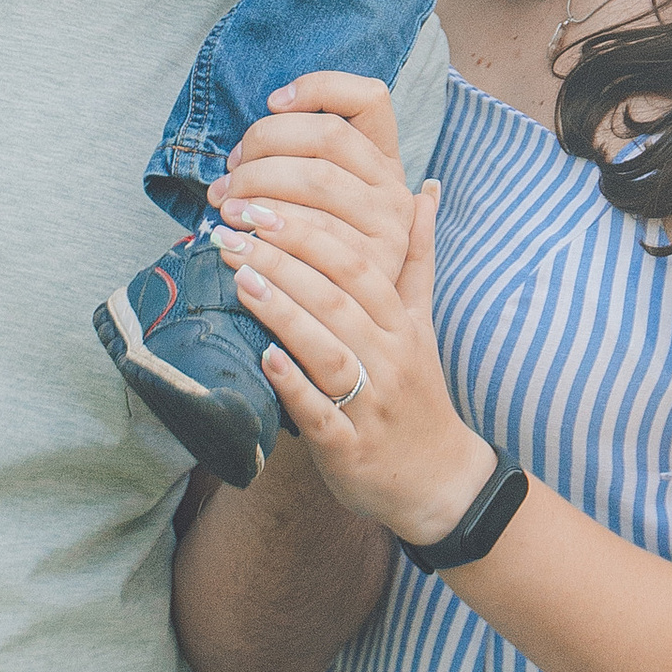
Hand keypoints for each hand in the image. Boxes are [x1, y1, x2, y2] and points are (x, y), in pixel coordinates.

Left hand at [213, 84, 493, 548]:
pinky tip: (262, 357)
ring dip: (282, 313)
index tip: (263, 207)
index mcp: (401, 326)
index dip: (310, 233)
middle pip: (336, 300)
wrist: (439, 482)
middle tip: (232, 233)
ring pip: (327, 351)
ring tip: (239, 279)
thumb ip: (417, 258)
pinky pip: (320, 415)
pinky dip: (292, 386)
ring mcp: (371, 405)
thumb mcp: (423, 323)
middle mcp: (389, 359)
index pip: (358, 266)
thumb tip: (425, 189)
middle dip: (282, 261)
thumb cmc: (418, 394)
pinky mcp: (350, 448)